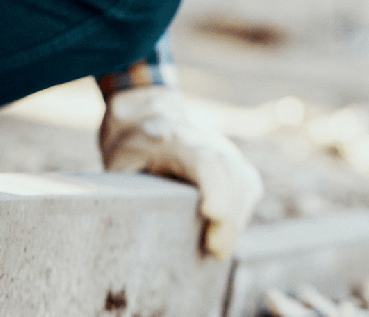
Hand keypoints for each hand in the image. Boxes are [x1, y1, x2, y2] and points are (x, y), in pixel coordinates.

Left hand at [99, 86, 262, 258]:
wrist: (148, 118)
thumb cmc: (132, 149)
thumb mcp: (120, 167)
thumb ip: (128, 193)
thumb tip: (137, 231)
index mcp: (174, 140)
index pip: (204, 160)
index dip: (214, 187)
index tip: (212, 214)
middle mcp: (206, 141)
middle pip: (230, 174)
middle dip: (229, 215)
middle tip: (215, 249)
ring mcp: (224, 150)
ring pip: (245, 181)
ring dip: (238, 218)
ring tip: (218, 249)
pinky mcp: (233, 162)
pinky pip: (249, 186)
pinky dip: (243, 212)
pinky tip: (227, 233)